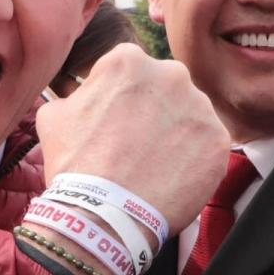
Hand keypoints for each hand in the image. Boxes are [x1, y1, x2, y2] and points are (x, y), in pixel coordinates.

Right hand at [37, 43, 228, 234]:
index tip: (115, 124)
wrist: (105, 214)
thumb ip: (76, 95)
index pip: (130, 73)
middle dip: (154, 112)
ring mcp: (200, 107)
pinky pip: (207, 146)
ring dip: (177, 135)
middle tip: (137, 146)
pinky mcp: (219, 140)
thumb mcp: (54, 116)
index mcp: (129, 60)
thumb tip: (81, 96)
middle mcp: (171, 74)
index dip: (121, 101)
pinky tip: (172, 178)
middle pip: (165, 90)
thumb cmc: (75, 164)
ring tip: (155, 165)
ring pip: (190, 117)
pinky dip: (194, 161)